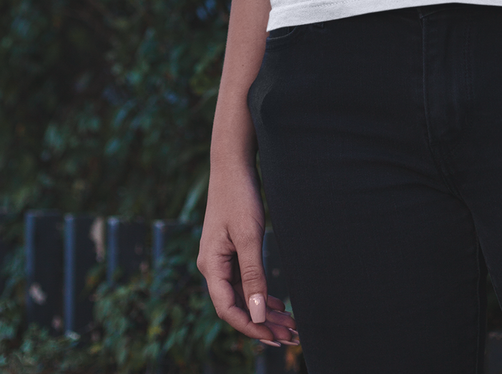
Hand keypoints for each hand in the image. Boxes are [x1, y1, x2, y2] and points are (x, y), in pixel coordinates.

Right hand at [197, 162, 298, 347]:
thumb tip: (258, 313)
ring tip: (289, 325)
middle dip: (262, 323)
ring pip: (243, 295)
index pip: (228, 309)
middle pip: (237, 306)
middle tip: (290, 337)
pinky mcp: (230, 251)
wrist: (232, 165)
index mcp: (211, 265)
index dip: (250, 326)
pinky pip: (245, 281)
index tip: (273, 337)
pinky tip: (279, 304)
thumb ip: (253, 274)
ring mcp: (221, 259)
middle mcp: (212, 267)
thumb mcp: (249, 235)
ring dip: (265, 310)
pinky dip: (261, 293)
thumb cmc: (239, 196)